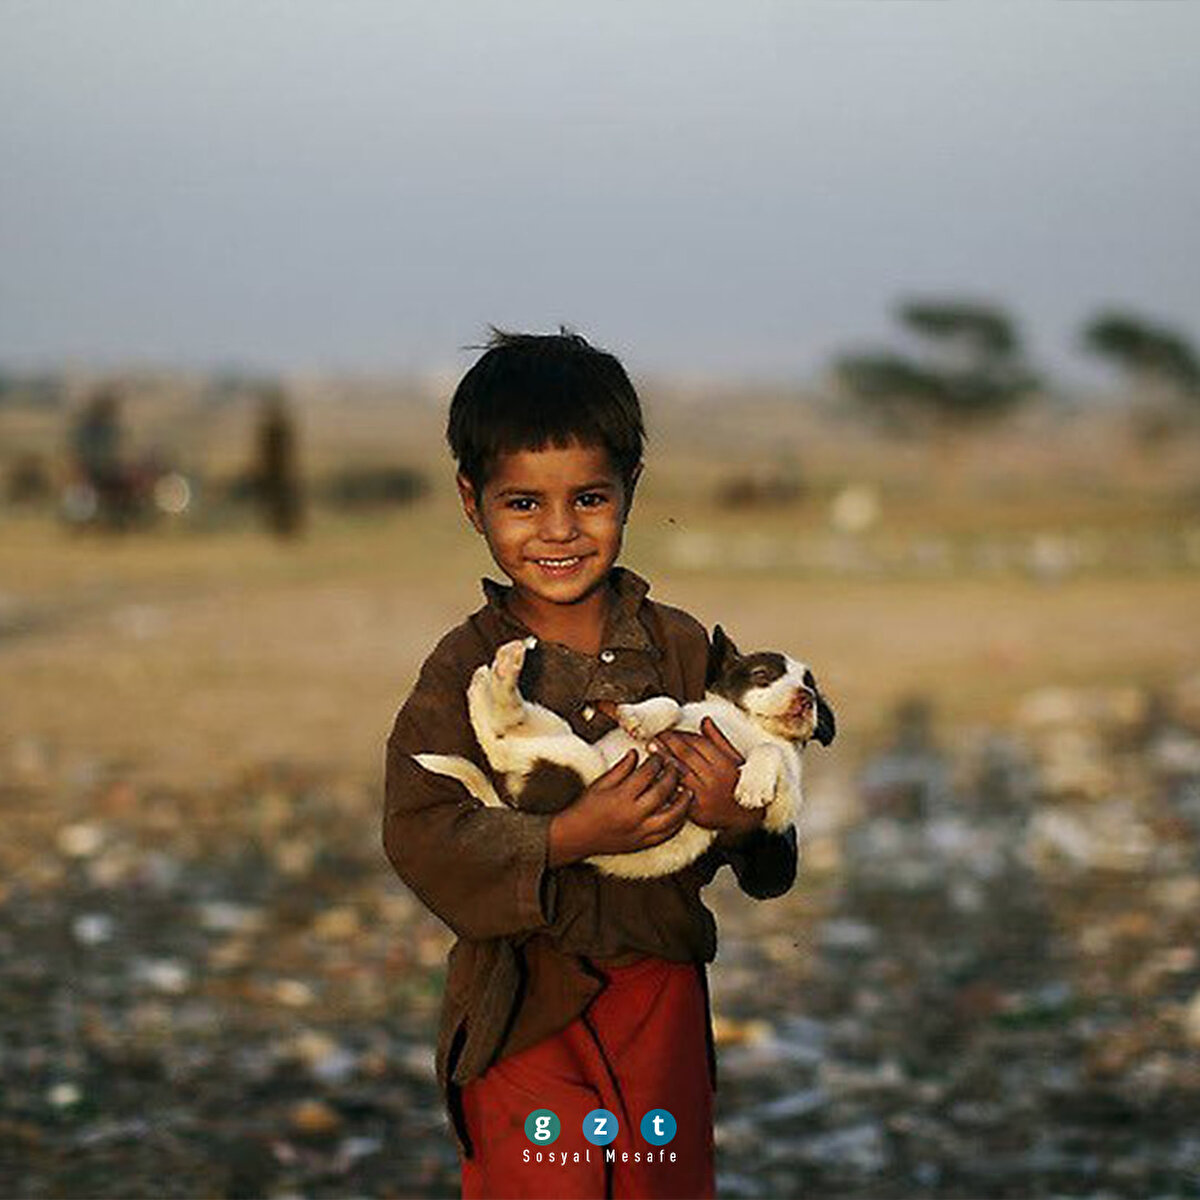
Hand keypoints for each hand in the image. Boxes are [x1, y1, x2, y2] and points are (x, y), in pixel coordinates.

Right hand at [548, 750, 690, 866]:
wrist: (576, 836)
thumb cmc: (586, 808)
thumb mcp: (600, 783)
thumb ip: (621, 768)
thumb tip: (636, 753)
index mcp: (621, 797)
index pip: (646, 774)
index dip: (656, 762)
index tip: (660, 755)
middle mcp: (633, 815)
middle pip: (662, 793)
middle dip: (672, 777)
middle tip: (676, 767)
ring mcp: (639, 831)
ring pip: (671, 817)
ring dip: (682, 803)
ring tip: (688, 791)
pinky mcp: (642, 843)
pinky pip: (666, 835)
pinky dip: (677, 824)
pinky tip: (681, 814)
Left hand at [655, 717, 763, 834]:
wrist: (745, 818)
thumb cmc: (738, 784)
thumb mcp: (735, 760)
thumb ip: (718, 740)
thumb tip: (705, 720)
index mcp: (724, 764)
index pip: (698, 743)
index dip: (681, 735)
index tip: (669, 730)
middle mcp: (714, 778)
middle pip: (686, 755)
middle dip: (668, 743)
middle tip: (655, 736)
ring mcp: (704, 795)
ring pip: (679, 772)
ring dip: (663, 759)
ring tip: (651, 749)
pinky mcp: (695, 811)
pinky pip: (676, 792)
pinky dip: (664, 781)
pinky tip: (654, 773)